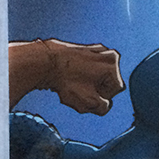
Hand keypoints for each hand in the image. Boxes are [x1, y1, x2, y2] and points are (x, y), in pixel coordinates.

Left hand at [9, 39, 123, 112]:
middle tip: (80, 93)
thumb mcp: (89, 103)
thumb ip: (104, 108)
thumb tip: (104, 107)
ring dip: (86, 85)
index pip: (115, 92)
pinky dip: (77, 76)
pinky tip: (67, 80)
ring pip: (95, 77)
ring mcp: (94, 49)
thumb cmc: (64, 78)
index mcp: (113, 64)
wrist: (44, 62)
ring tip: (71, 86)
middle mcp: (106, 53)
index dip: (101, 99)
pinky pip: (85, 69)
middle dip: (94, 91)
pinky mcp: (81, 50)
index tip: (89, 98)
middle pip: (106, 83)